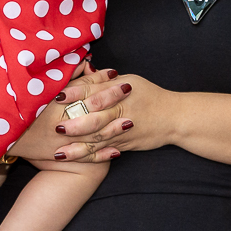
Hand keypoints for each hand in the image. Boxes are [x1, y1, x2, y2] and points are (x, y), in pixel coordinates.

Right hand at [8, 67, 123, 160]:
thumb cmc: (15, 108)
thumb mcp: (34, 89)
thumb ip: (61, 76)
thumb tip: (83, 62)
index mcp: (51, 103)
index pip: (82, 88)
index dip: (100, 80)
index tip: (115, 73)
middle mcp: (58, 122)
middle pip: (92, 109)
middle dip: (112, 99)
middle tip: (130, 89)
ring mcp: (60, 142)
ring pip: (92, 135)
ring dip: (113, 128)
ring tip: (132, 121)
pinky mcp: (58, 157)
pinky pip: (84, 157)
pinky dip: (101, 155)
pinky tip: (118, 151)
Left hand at [52, 72, 176, 162]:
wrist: (174, 117)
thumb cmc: (150, 95)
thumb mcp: (130, 80)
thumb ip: (104, 80)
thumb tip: (83, 70)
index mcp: (121, 92)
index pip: (95, 91)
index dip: (76, 94)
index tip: (57, 97)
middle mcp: (121, 111)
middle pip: (96, 118)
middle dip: (76, 124)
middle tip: (56, 128)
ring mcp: (123, 130)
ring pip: (98, 139)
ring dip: (78, 147)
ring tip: (58, 152)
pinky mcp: (124, 144)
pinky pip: (104, 151)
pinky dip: (90, 157)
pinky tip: (75, 160)